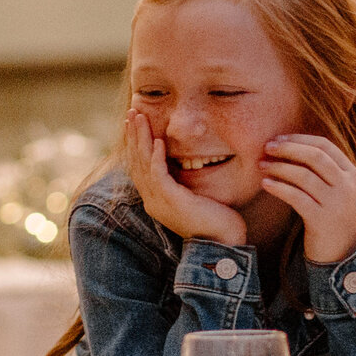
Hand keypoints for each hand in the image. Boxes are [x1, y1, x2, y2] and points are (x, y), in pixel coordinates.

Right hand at [123, 111, 244, 245]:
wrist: (223, 243)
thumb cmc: (215, 220)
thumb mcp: (194, 197)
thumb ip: (183, 183)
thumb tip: (184, 164)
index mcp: (156, 199)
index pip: (140, 167)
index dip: (136, 143)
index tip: (136, 123)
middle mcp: (153, 201)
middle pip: (136, 162)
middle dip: (134, 135)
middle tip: (132, 112)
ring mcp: (160, 202)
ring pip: (143, 164)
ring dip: (141, 139)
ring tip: (140, 118)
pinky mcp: (172, 201)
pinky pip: (158, 175)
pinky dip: (156, 157)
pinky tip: (157, 141)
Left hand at [261, 134, 355, 263]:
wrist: (342, 253)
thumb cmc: (331, 215)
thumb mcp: (334, 189)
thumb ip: (321, 170)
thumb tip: (287, 146)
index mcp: (350, 173)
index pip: (324, 145)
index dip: (299, 139)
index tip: (278, 138)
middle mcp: (346, 186)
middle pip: (315, 157)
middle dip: (288, 148)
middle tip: (266, 147)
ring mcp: (335, 204)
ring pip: (304, 176)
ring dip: (279, 167)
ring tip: (261, 165)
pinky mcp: (321, 221)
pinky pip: (296, 198)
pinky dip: (279, 188)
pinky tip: (266, 184)